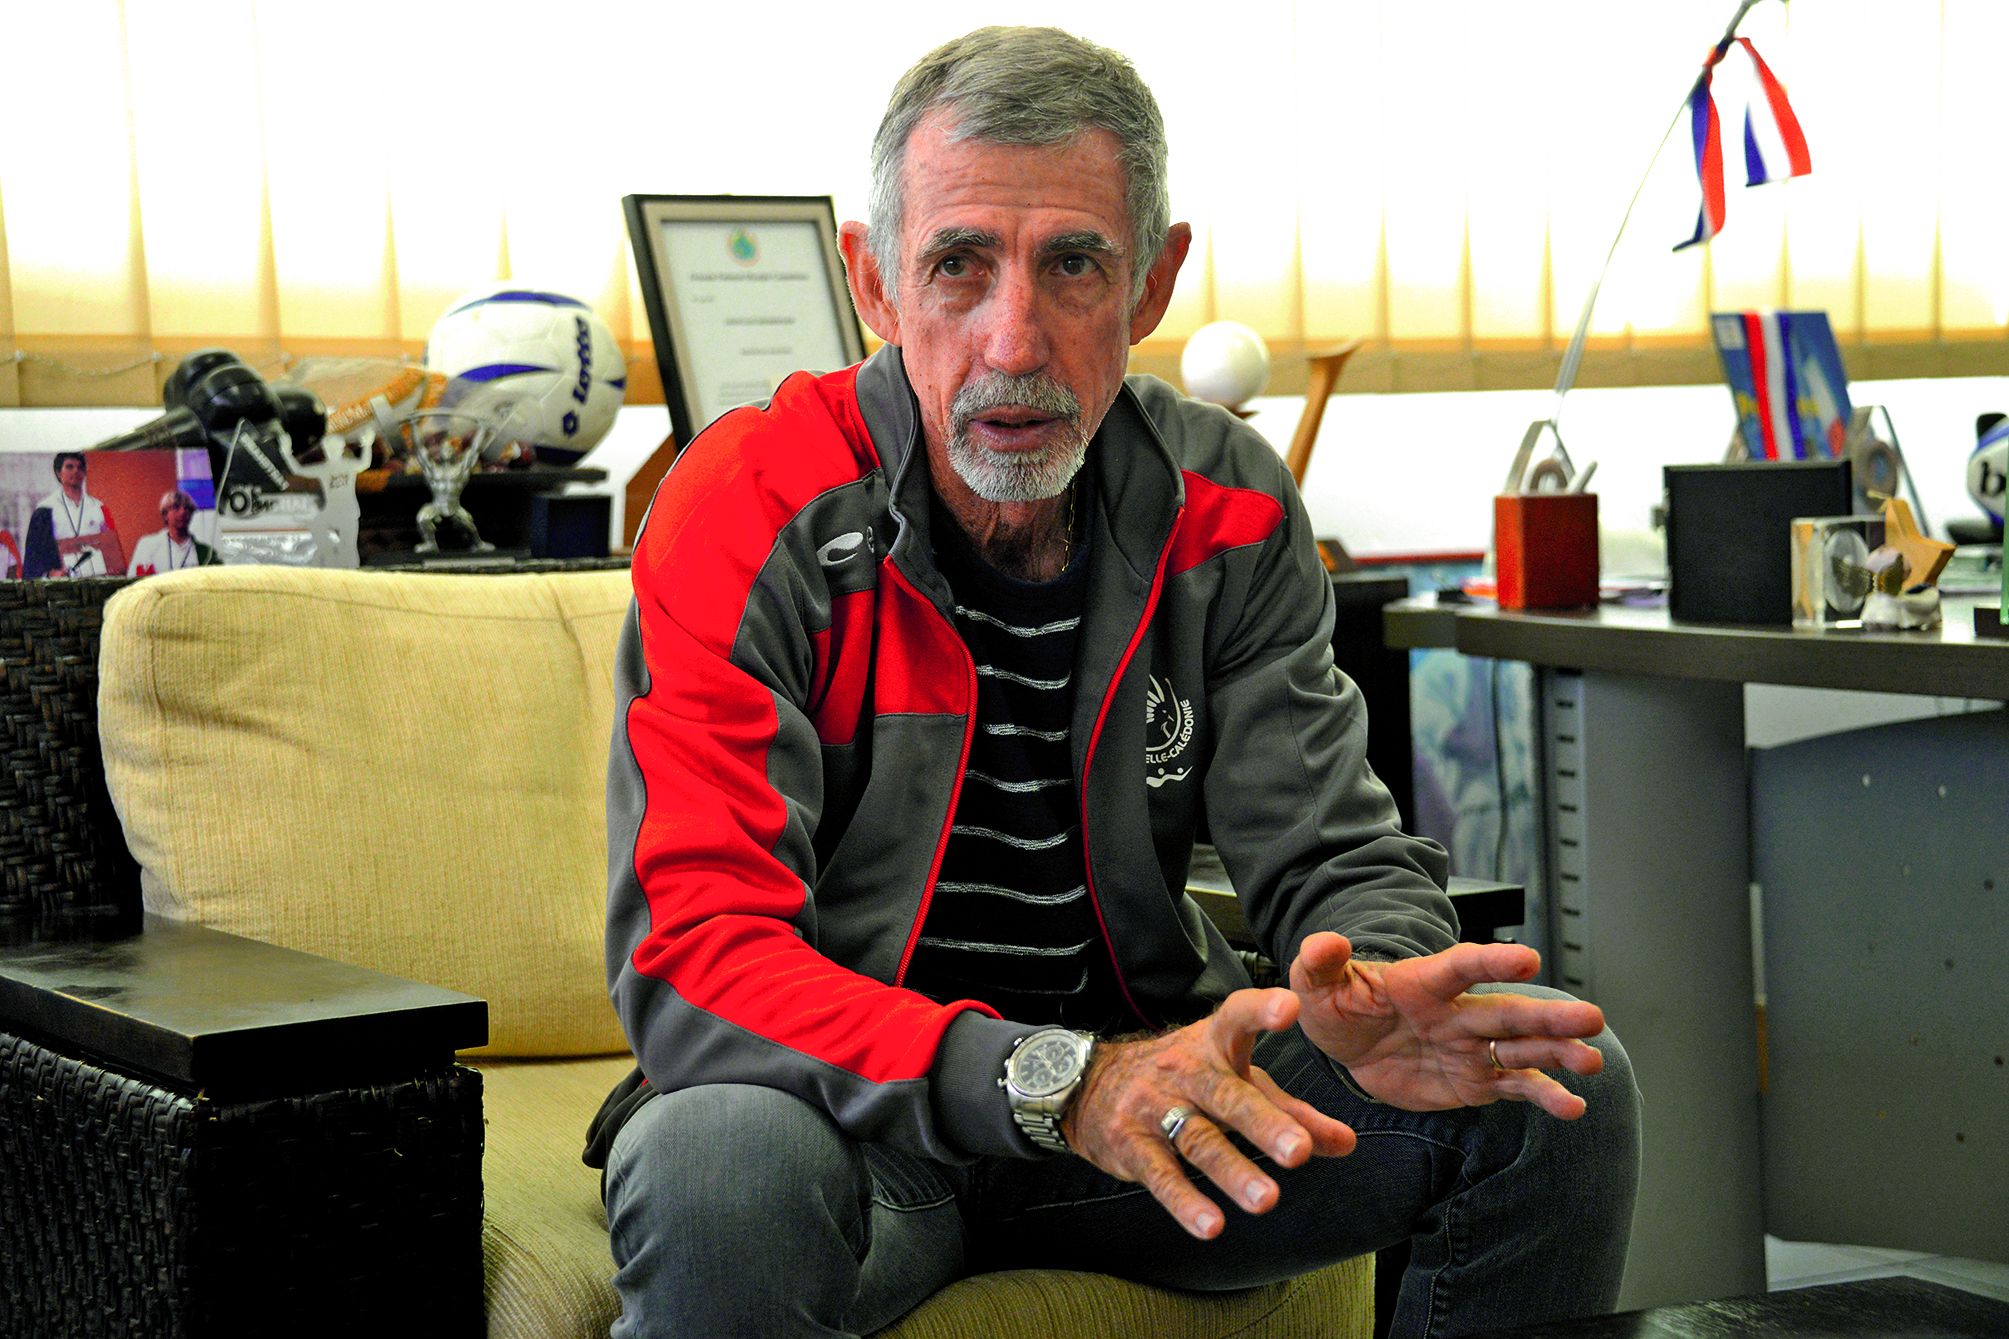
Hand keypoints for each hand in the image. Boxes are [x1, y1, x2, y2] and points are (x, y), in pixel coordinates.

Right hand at [1059, 988, 1354, 1240]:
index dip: (1261, 1010)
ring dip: (1232, 1171)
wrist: (1090, 1084)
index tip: (1291, 1007)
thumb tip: (1347, 1143)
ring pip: (1197, 1139)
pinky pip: (1159, 1175)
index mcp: (1213, 1045)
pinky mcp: (1130, 1144)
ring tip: (1266, 1200)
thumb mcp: (1235, 1079)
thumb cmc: (1183, 1079)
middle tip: (1299, 1151)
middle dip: (1263, 1123)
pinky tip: (1210, 1225)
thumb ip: (1291, 1112)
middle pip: (1226, 1096)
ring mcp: (1154, 1107)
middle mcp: (1184, 1071)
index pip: (1237, 1018)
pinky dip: (1184, 1201)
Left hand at [1290, 932, 1605, 1118]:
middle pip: (1507, 1011)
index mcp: (1423, 982)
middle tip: (1591, 1018)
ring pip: (1522, 1048)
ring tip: (1592, 1060)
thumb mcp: (1316, 986)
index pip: (1462, 967)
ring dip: (1559, 1053)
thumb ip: (1321, 963)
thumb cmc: (1336, 1007)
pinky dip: (1544, 1096)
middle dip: (1548, 1015)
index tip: (1528, 958)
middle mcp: (1457, 1011)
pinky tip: (1573, 1106)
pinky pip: (1514, 1088)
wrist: (1347, 1048)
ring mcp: (1471, 1046)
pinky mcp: (1474, 1082)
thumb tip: (1325, 943)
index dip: (1493, 961)